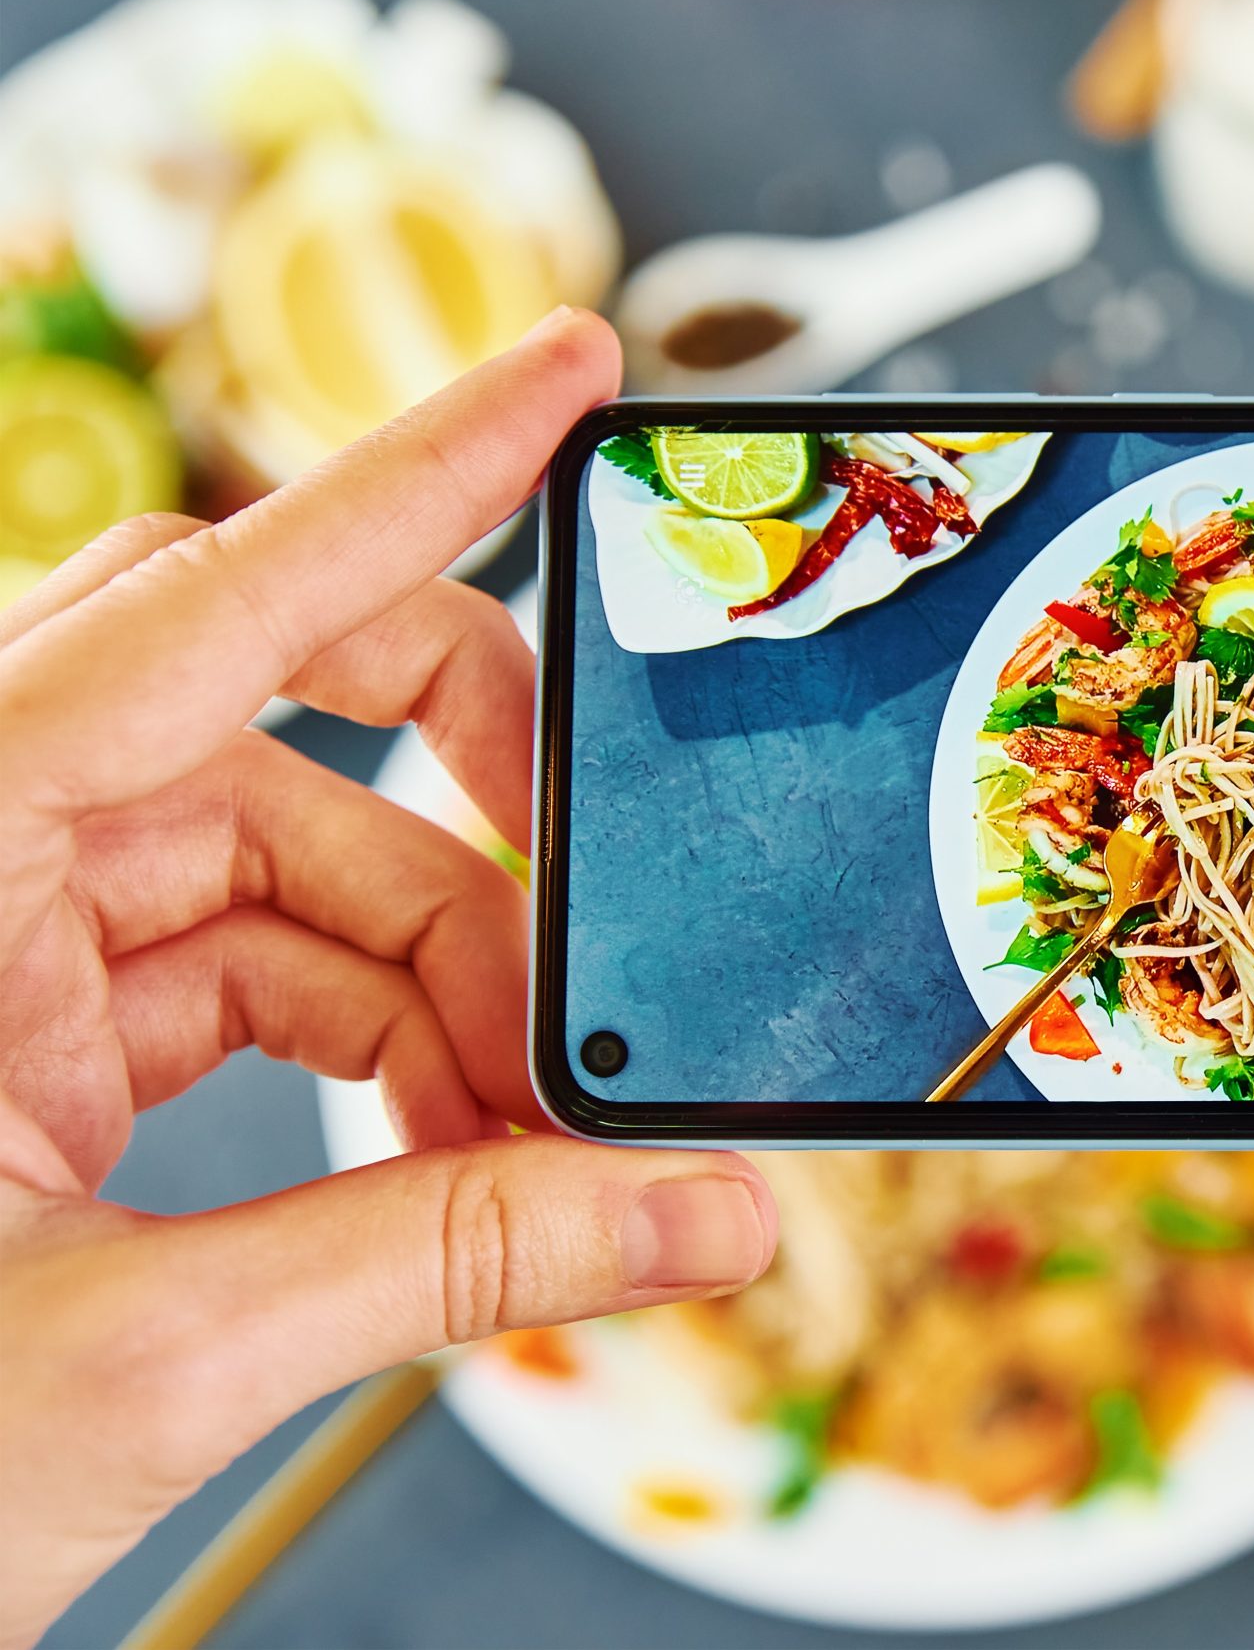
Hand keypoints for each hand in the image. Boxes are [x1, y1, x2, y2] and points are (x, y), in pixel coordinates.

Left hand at [0, 310, 776, 1646]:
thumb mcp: (148, 1360)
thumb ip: (453, 1263)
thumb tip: (702, 1217)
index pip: (205, 603)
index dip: (413, 475)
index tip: (569, 379)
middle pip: (259, 698)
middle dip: (464, 796)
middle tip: (607, 896)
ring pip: (289, 870)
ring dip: (441, 1000)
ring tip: (527, 1156)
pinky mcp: (31, 1036)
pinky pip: (255, 976)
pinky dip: (381, 1060)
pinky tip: (449, 1164)